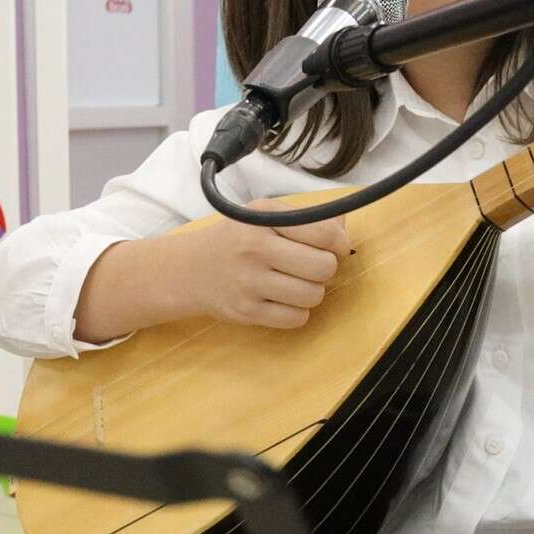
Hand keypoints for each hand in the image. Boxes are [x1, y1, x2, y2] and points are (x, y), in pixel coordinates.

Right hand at [181, 198, 349, 329]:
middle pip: (323, 268)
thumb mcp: (264, 215)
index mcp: (264, 219)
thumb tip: (344, 227)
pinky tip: (283, 300)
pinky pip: (297, 319)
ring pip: (313, 296)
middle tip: (310, 266)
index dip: (340, 243)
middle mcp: (256, 249)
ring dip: (312, 292)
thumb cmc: (236, 239)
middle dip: (325, 269)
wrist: (189, 269)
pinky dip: (298, 312)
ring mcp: (249, 283)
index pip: (324, 233)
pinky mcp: (246, 312)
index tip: (335, 247)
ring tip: (295, 283)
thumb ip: (305, 217)